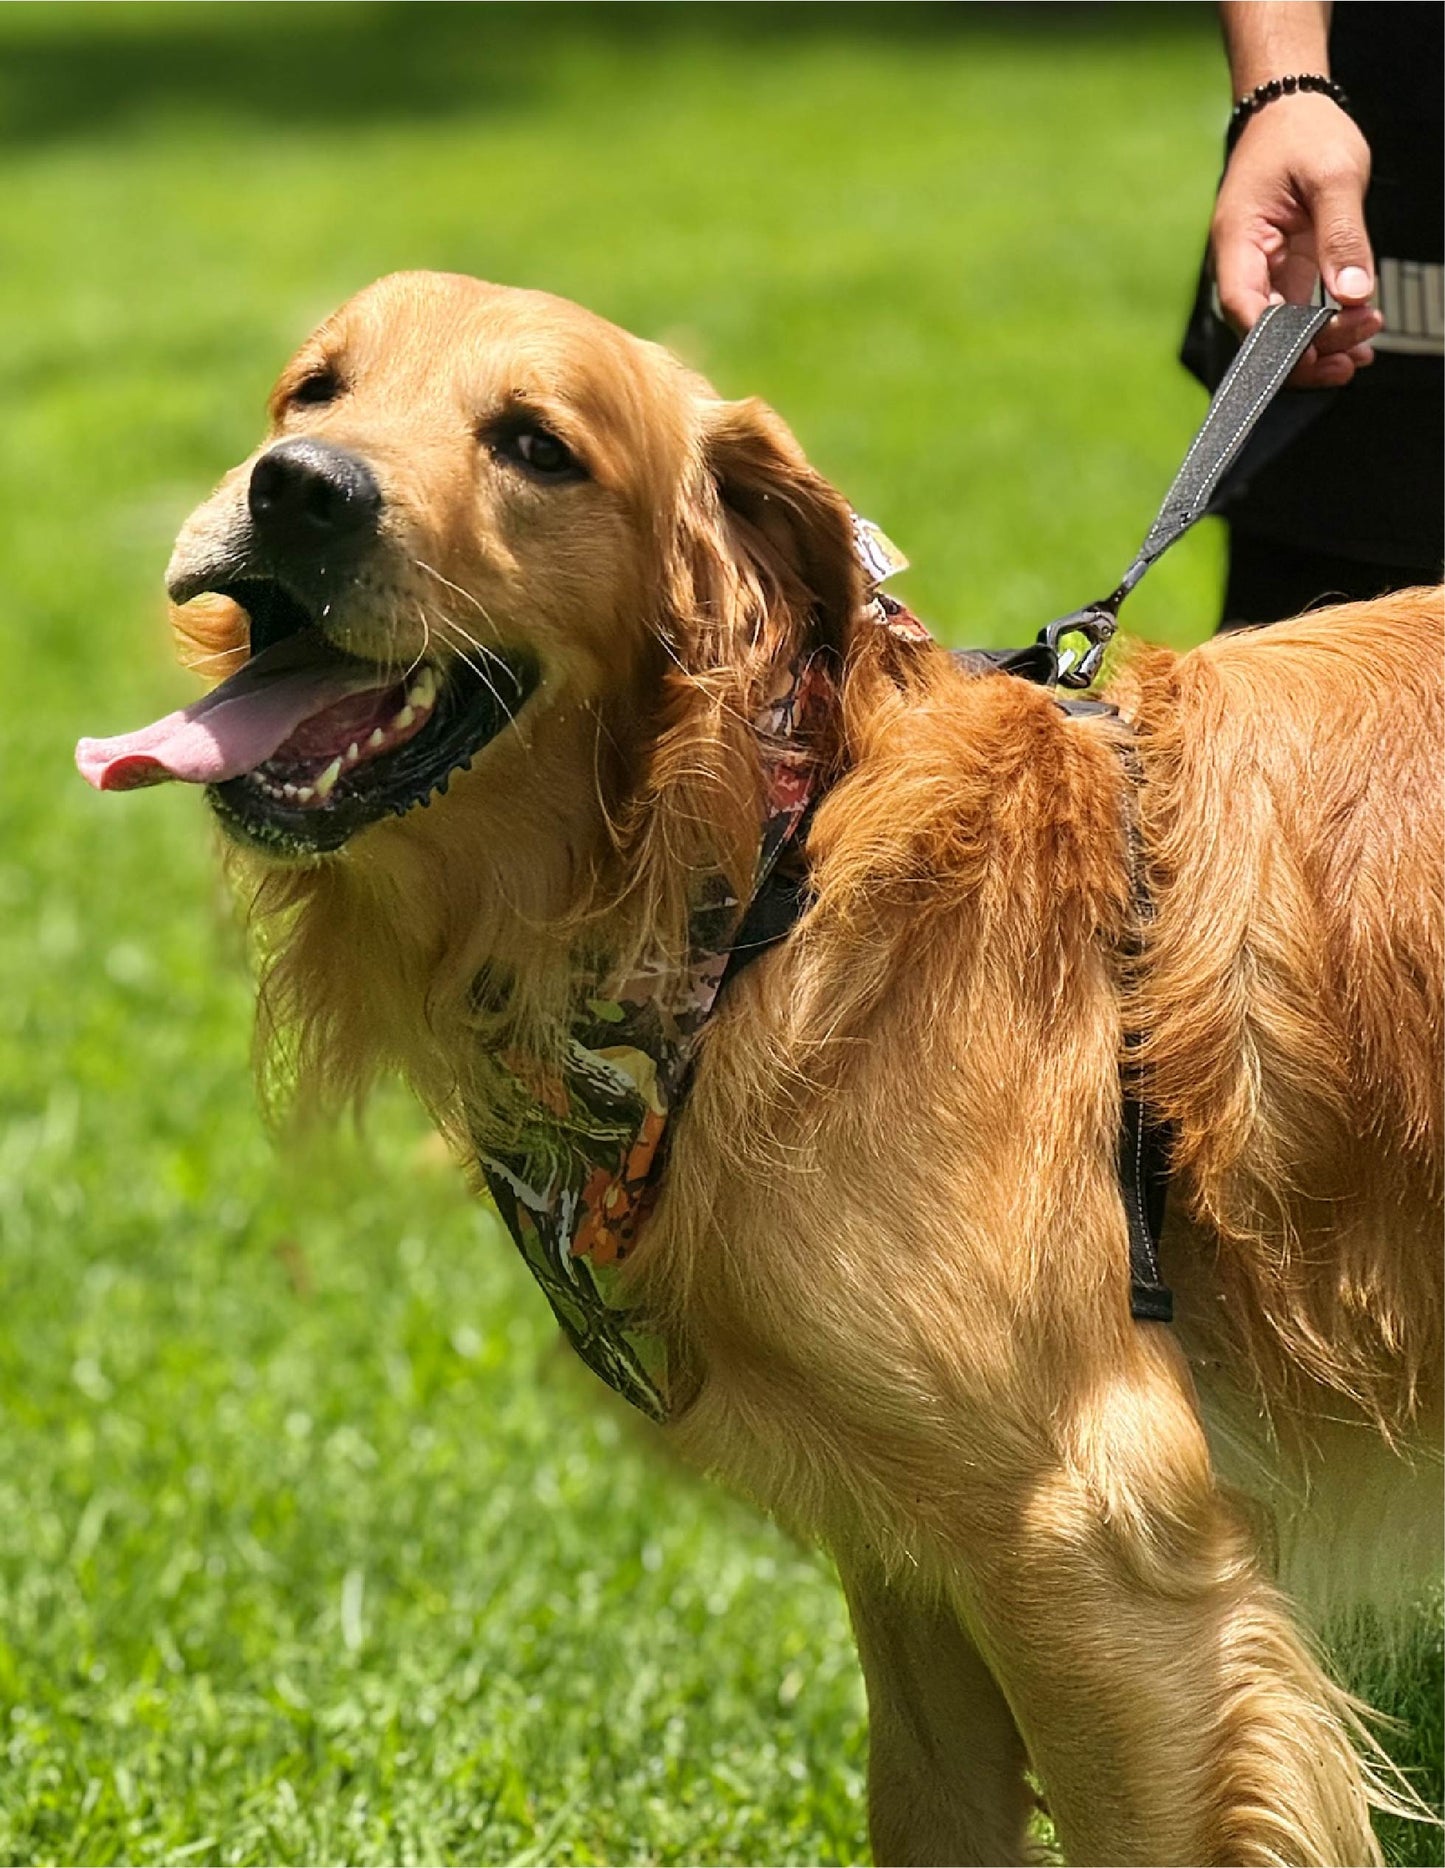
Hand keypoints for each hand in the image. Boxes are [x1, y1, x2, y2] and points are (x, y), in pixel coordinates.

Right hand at [1211, 94, 1383, 386]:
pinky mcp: (1283, 271)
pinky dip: (1325, 329)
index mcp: (1239, 240)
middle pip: (1261, 332)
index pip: (1245, 308)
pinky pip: (1298, 313)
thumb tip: (1353, 293)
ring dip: (1319, 348)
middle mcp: (1243, 264)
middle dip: (1307, 351)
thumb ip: (1343, 236)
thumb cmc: (1301, 132)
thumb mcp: (1333, 175)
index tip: (1317, 351)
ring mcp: (1263, 270)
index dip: (1276, 342)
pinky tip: (1353, 335)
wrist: (1290, 111)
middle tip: (1357, 351)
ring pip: (1280, 331)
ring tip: (1360, 353)